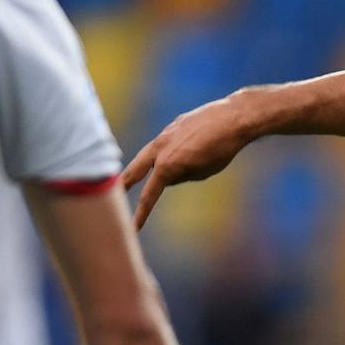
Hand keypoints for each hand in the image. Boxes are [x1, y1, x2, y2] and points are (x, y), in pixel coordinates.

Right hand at [121, 93, 262, 228]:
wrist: (232, 118)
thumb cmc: (221, 150)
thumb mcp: (203, 172)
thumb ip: (180, 177)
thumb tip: (166, 178)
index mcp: (166, 165)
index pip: (149, 194)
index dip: (141, 213)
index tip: (134, 227)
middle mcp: (159, 149)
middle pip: (135, 170)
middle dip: (123, 184)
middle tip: (112, 194)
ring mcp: (164, 135)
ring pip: (148, 155)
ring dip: (143, 167)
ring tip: (142, 177)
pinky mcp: (173, 126)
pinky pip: (164, 144)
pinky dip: (166, 152)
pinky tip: (181, 152)